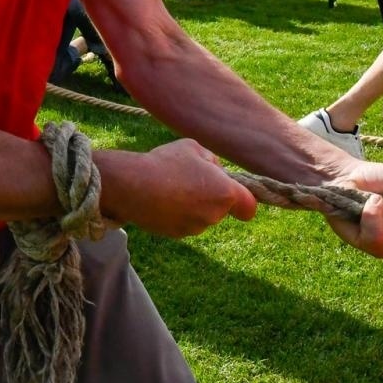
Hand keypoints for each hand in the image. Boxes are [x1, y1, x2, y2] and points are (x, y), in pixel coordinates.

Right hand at [104, 139, 258, 238]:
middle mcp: (214, 215)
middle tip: (188, 179)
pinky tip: (161, 199)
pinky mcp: (176, 234)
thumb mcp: (194, 148)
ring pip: (201, 216)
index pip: (249, 207)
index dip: (245, 202)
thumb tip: (215, 171)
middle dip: (210, 196)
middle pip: (220, 208)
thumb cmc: (166, 162)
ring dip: (192, 205)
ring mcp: (194, 227)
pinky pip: (183, 223)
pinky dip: (176, 214)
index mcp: (225, 192)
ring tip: (170, 187)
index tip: (238, 198)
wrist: (133, 185)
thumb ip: (212, 161)